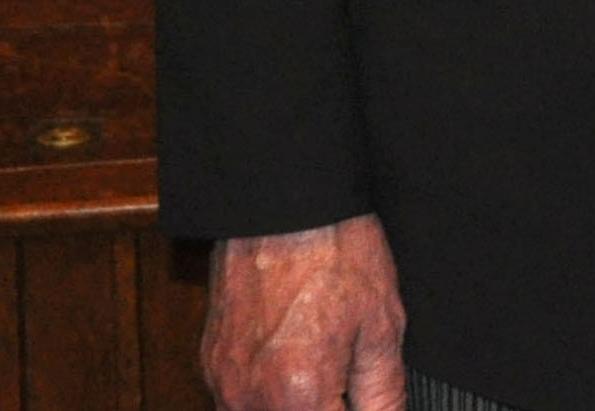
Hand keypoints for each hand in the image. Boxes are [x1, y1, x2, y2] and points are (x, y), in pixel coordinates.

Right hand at [204, 214, 407, 410]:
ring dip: (296, 407)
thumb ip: (382, 393)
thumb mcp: (381, 325)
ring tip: (322, 366)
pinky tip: (297, 363)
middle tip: (345, 383)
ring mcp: (224, 384)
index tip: (362, 400)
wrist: (283, 204)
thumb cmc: (335, 254)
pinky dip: (270, 397)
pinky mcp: (212, 365)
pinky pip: (239, 403)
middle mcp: (250, 401)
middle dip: (325, 408)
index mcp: (298, 397)